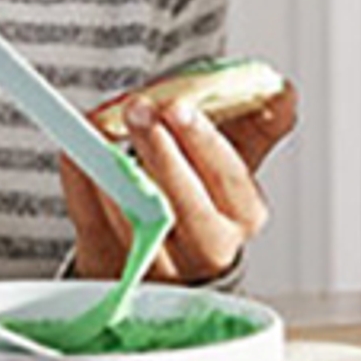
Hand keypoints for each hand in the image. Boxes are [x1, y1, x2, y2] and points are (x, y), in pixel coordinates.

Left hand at [62, 83, 299, 283]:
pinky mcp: (109, 267)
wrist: (166, 242)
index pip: (230, 179)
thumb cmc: (202, 185)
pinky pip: (91, 225)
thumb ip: (263, 121)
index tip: (179, 108)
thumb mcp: (238, 153)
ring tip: (102, 128)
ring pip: (136, 222)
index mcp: (244, 214)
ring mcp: (157, 267)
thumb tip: (281, 93)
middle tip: (139, 109)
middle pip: (187, 207)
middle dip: (161, 153)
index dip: (203, 143)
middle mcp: (207, 248)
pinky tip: (78, 150)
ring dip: (115, 169)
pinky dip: (81, 183)